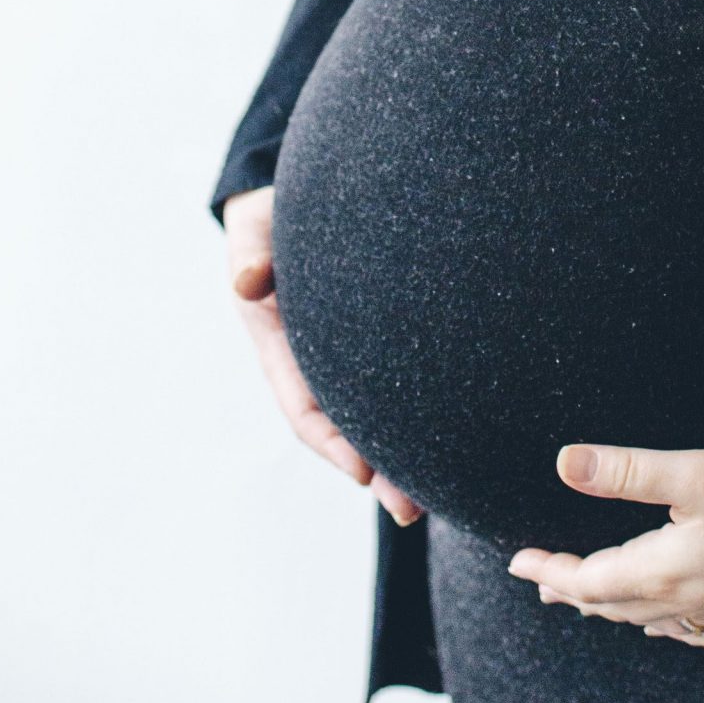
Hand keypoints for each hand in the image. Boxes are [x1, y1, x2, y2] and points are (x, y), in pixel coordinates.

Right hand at [221, 184, 422, 526]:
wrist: (299, 194)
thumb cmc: (272, 213)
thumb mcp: (255, 229)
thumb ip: (251, 253)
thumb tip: (246, 279)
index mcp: (280, 345)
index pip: (306, 408)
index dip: (333, 443)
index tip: (364, 472)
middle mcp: (314, 358)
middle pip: (347, 425)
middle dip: (378, 468)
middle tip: (413, 507)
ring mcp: (347, 350)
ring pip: (377, 409)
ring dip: (403, 450)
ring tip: (442, 491)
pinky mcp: (382, 331)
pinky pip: (399, 376)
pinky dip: (419, 405)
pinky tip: (457, 427)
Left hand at [507, 440, 703, 645]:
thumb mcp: (696, 470)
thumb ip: (628, 469)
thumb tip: (567, 464)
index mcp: (664, 569)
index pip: (589, 577)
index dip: (550, 569)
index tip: (518, 562)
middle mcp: (685, 603)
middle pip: (612, 605)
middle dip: (572, 591)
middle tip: (543, 581)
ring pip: (648, 621)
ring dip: (610, 609)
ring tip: (589, 601)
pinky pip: (691, 634)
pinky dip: (662, 627)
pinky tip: (665, 624)